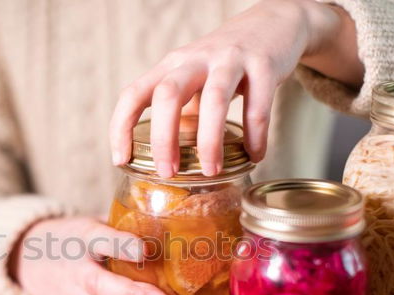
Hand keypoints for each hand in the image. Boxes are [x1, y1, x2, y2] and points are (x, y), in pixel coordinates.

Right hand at [10, 217, 169, 294]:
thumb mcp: (93, 223)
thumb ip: (123, 229)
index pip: (99, 239)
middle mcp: (74, 270)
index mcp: (82, 238)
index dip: (121, 244)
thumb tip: (171, 231)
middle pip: (100, 286)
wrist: (29, 258)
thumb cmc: (74, 239)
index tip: (144, 250)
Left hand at [110, 0, 360, 176]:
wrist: (273, 23)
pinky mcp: (262, 63)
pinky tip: (254, 155)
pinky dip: (256, 133)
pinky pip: (258, 103)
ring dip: (210, 139)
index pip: (134, 94)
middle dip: (164, 138)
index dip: (121, 127)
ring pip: (213, 98)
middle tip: (168, 173)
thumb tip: (166, 156)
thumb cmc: (226, 62)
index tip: (121, 160)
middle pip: (168, 95)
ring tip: (211, 170)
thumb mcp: (194, 80)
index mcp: (171, 66)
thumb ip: (180, 111)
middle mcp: (195, 59)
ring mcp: (229, 59)